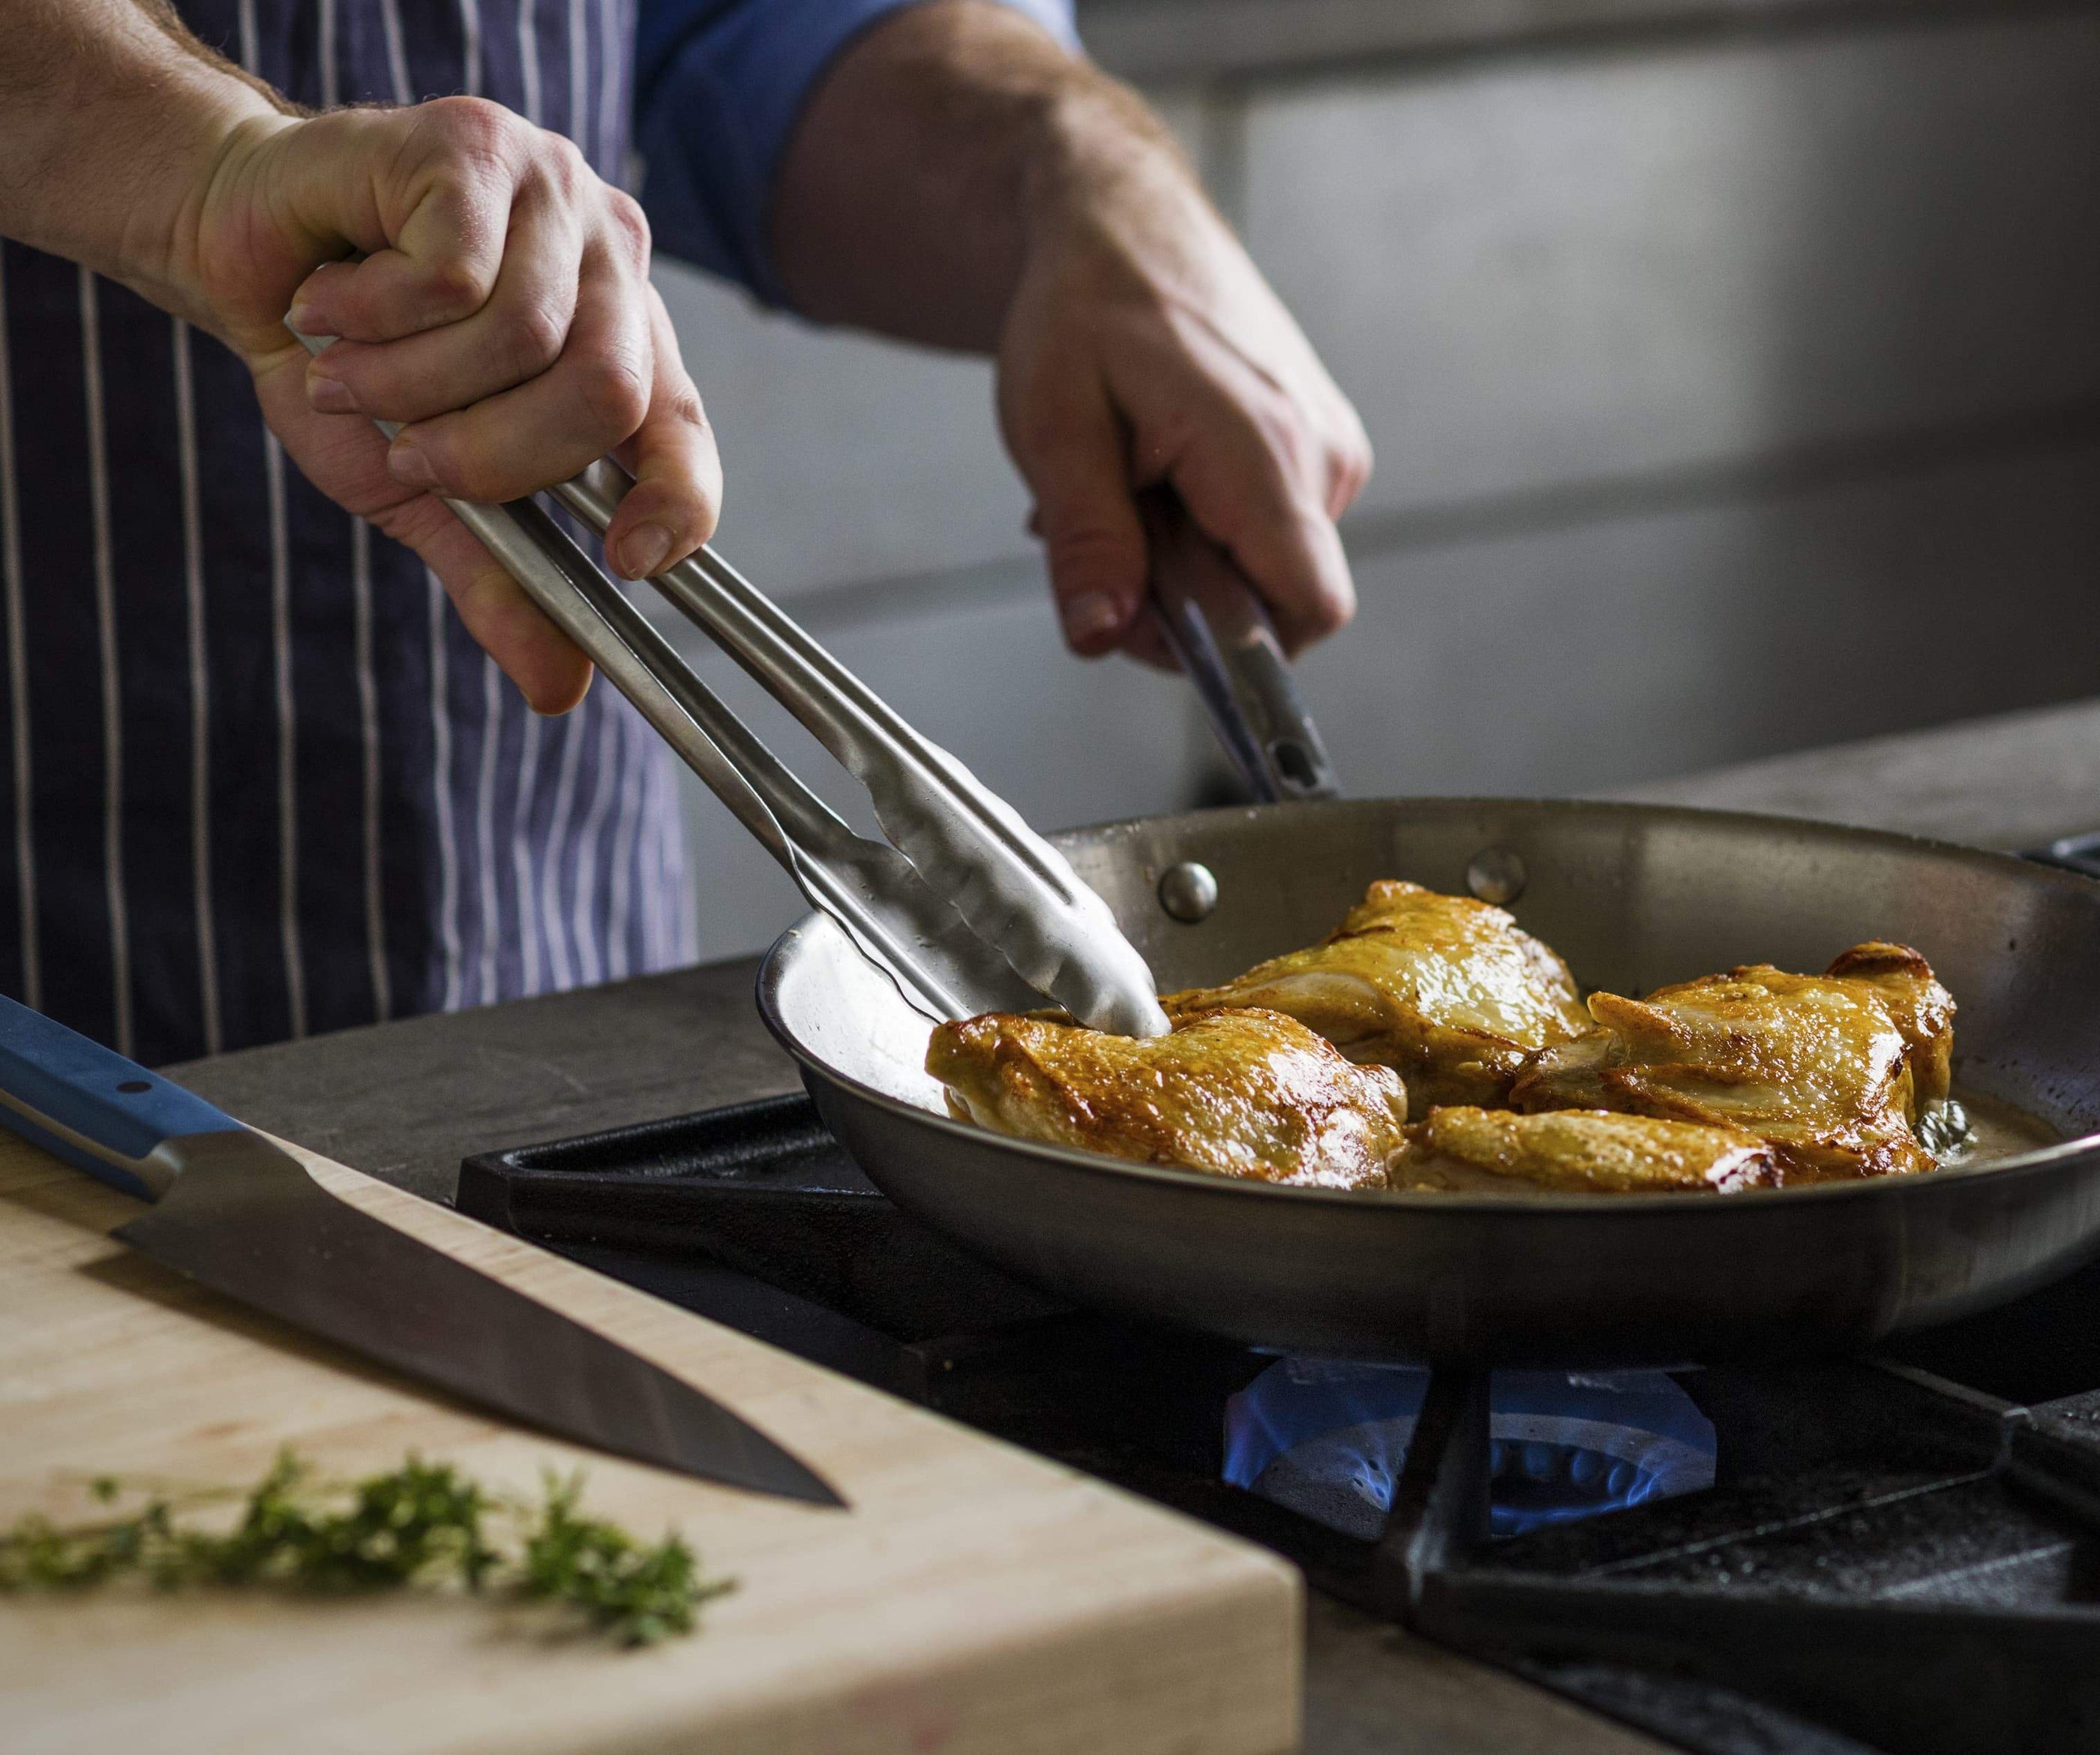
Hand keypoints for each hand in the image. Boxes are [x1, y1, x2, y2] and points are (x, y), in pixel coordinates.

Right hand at [186, 99, 720, 711]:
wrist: (242, 252)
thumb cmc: (348, 364)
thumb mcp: (426, 493)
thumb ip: (501, 578)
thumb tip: (560, 693)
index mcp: (621, 345)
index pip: (684, 434)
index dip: (679, 503)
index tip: (630, 564)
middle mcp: (610, 264)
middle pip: (604, 396)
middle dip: (493, 456)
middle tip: (410, 449)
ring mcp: (554, 194)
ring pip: (524, 337)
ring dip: (413, 383)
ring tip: (351, 369)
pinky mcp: (479, 146)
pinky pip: (455, 274)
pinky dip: (375, 313)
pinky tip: (332, 301)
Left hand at [996, 130, 1369, 665]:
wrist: (1123, 219)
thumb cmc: (1086, 306)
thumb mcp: (1054, 429)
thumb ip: (1086, 541)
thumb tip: (1103, 636)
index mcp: (1268, 452)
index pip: (1310, 611)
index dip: (1237, 649)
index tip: (1153, 620)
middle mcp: (1324, 454)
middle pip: (1276, 603)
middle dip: (1183, 598)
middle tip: (1104, 526)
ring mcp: (1329, 449)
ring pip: (1266, 569)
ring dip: (1183, 559)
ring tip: (1124, 483)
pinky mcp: (1319, 446)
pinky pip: (1269, 531)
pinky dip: (1203, 527)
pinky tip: (1154, 473)